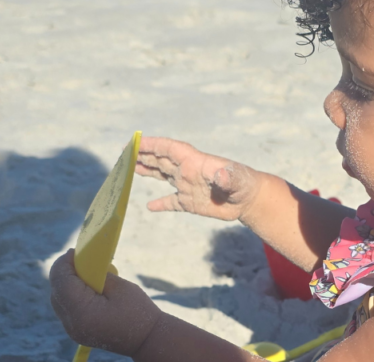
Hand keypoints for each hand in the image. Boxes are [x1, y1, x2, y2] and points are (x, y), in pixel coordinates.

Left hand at [49, 250, 160, 357]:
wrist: (147, 341)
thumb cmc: (139, 312)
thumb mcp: (119, 287)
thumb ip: (96, 274)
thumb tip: (82, 262)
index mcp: (82, 312)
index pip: (61, 281)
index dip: (64, 262)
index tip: (75, 251)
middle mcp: (72, 323)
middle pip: (56, 290)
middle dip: (64, 272)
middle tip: (81, 260)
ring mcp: (73, 330)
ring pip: (59, 299)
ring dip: (67, 283)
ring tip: (86, 275)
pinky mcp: (76, 332)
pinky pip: (66, 308)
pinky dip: (72, 295)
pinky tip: (88, 289)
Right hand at [137, 136, 260, 221]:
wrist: (249, 200)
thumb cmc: (244, 184)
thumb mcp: (235, 179)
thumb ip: (226, 177)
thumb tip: (221, 175)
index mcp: (194, 162)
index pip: (169, 149)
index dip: (152, 144)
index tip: (135, 142)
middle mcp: (187, 171)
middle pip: (161, 159)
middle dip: (143, 155)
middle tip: (124, 153)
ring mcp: (187, 186)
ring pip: (162, 176)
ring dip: (147, 171)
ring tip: (129, 168)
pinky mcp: (190, 203)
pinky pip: (171, 202)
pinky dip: (161, 204)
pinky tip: (150, 207)